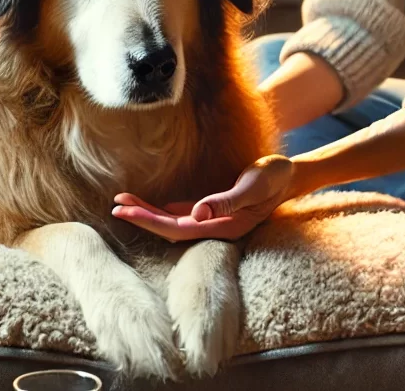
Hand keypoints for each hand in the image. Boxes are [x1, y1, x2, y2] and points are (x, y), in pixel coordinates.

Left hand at [111, 155, 295, 242]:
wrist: (288, 175)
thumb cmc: (273, 177)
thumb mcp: (253, 185)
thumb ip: (226, 201)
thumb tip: (196, 214)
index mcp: (224, 227)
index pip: (178, 229)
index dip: (150, 222)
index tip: (126, 211)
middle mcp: (215, 228)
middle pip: (170, 229)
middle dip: (142, 218)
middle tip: (115, 206)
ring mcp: (213, 221)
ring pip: (173, 221)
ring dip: (148, 213)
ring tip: (122, 201)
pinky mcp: (213, 211)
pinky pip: (182, 213)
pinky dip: (163, 209)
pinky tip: (148, 205)